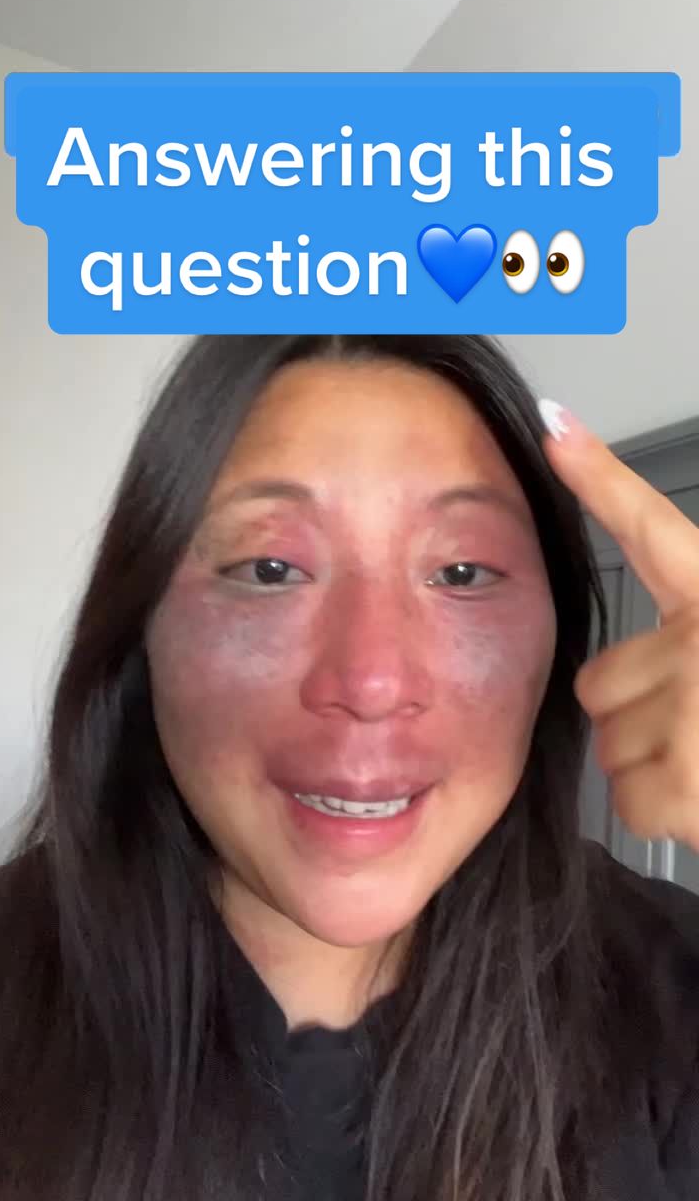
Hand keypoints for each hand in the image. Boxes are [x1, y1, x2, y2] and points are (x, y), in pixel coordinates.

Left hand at [538, 399, 698, 852]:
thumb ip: (694, 643)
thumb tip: (640, 672)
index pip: (651, 526)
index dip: (600, 475)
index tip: (557, 427)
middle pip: (598, 681)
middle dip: (636, 714)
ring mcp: (693, 705)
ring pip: (610, 744)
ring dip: (653, 767)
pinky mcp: (687, 777)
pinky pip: (629, 800)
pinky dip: (665, 815)